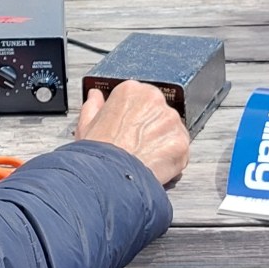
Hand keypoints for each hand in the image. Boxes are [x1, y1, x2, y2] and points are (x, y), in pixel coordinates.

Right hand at [74, 79, 190, 185]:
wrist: (110, 177)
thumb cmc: (99, 151)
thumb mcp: (86, 123)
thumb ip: (94, 104)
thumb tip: (96, 97)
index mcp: (131, 90)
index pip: (141, 96)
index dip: (134, 113)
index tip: (131, 124)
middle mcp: (154, 101)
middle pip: (159, 112)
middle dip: (151, 126)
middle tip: (137, 142)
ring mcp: (170, 121)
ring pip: (172, 130)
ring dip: (163, 142)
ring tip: (145, 155)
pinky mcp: (182, 143)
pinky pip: (181, 150)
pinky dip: (172, 159)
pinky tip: (155, 164)